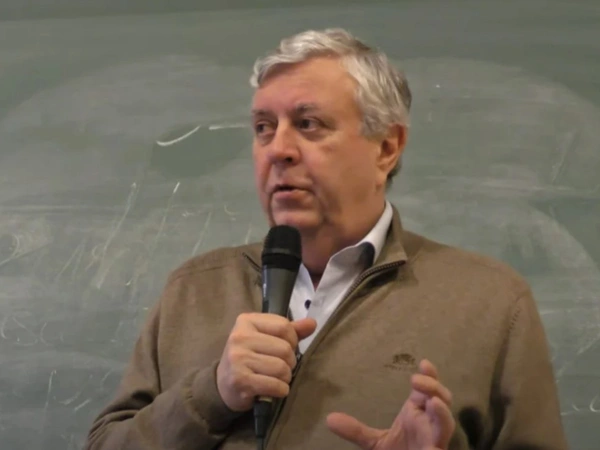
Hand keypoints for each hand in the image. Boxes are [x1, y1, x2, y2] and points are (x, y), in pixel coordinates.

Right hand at [216, 312, 315, 411]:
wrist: (223, 384)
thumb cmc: (249, 357)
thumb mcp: (266, 338)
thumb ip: (289, 331)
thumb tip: (312, 323)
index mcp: (247, 321)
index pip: (284, 326)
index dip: (292, 340)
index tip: (284, 348)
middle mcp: (240, 337)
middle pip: (285, 348)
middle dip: (290, 361)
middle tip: (280, 367)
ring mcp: (238, 359)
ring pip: (281, 368)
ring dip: (286, 377)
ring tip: (276, 378)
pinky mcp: (240, 380)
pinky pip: (275, 385)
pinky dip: (281, 390)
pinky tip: (275, 389)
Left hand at [327, 359, 454, 449]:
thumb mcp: (374, 443)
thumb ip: (356, 431)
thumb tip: (329, 419)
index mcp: (417, 413)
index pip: (427, 390)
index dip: (429, 376)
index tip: (424, 363)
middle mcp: (430, 424)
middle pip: (441, 401)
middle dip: (434, 388)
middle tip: (415, 380)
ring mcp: (435, 440)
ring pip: (447, 424)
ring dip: (443, 413)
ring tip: (433, 403)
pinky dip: (436, 449)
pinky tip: (433, 447)